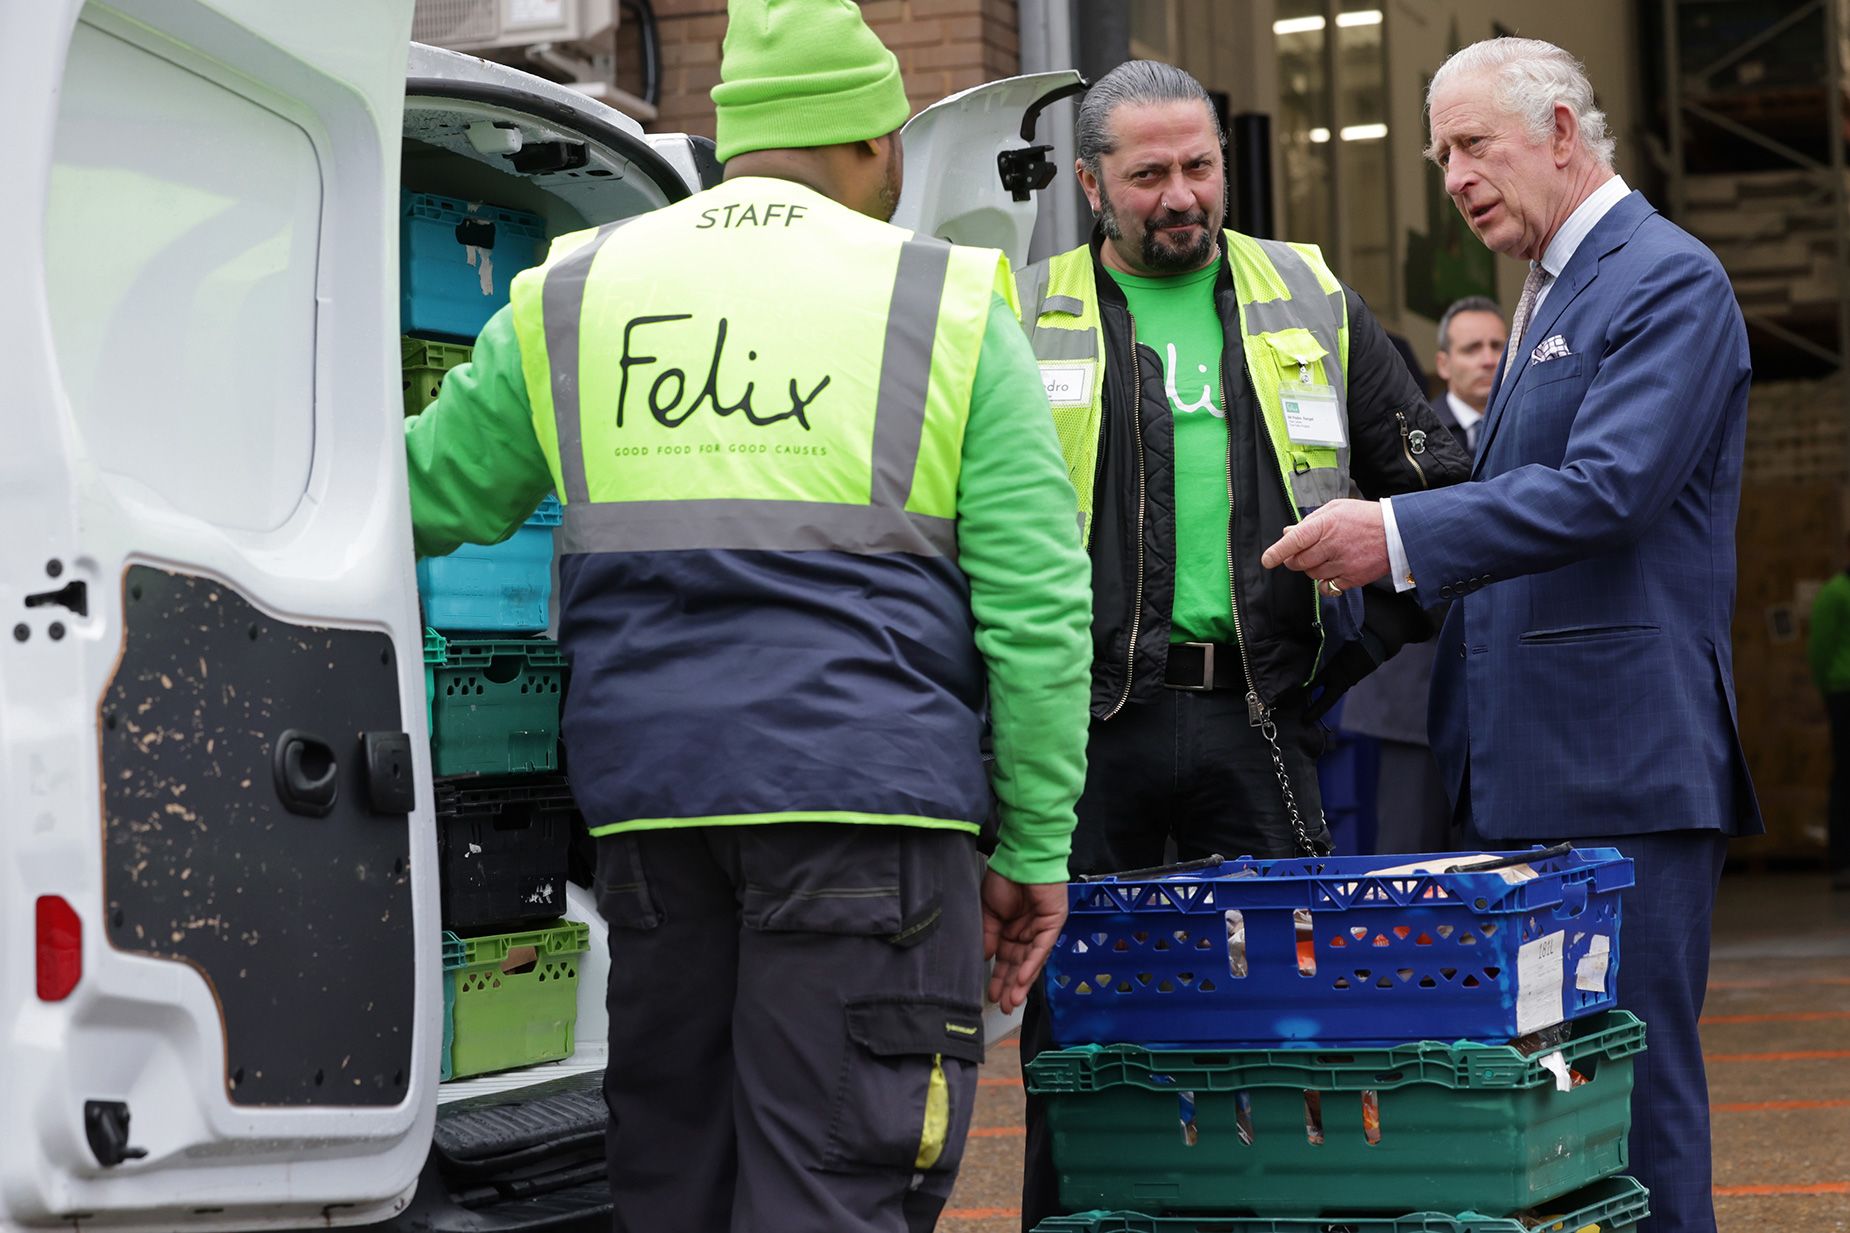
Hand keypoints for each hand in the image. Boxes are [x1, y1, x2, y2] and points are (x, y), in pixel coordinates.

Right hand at [980, 869, 1068, 1014]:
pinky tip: (1023, 979)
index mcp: (1011, 929)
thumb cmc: (1004, 878)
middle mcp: (1027, 932)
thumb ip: (988, 935)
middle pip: (1019, 964)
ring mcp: (1041, 929)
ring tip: (1013, 1001)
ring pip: (1032, 961)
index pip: (1005, 959)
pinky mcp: (1053, 923)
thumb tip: (984, 958)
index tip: (992, 996)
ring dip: (1022, 981)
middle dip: (1011, 986)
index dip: (999, 978)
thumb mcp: (988, 911)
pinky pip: (1042, 948)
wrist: (1020, 855)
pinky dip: (1033, 964)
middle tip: (1004, 1006)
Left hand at [1259, 498, 1390, 591]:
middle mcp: (1331, 545)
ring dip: (1312, 568)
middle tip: (1302, 553)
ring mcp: (1342, 564)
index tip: (1267, 560)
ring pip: (1312, 574)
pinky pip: (1328, 587)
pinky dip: (1325, 582)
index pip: (1293, 541)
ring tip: (1326, 556)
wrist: (1397, 532)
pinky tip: (1333, 571)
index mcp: (1325, 525)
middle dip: (1294, 560)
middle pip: (1298, 562)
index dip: (1277, 552)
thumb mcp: (1335, 509)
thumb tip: (1287, 533)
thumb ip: (1310, 522)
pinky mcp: (1352, 579)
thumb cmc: (1364, 518)